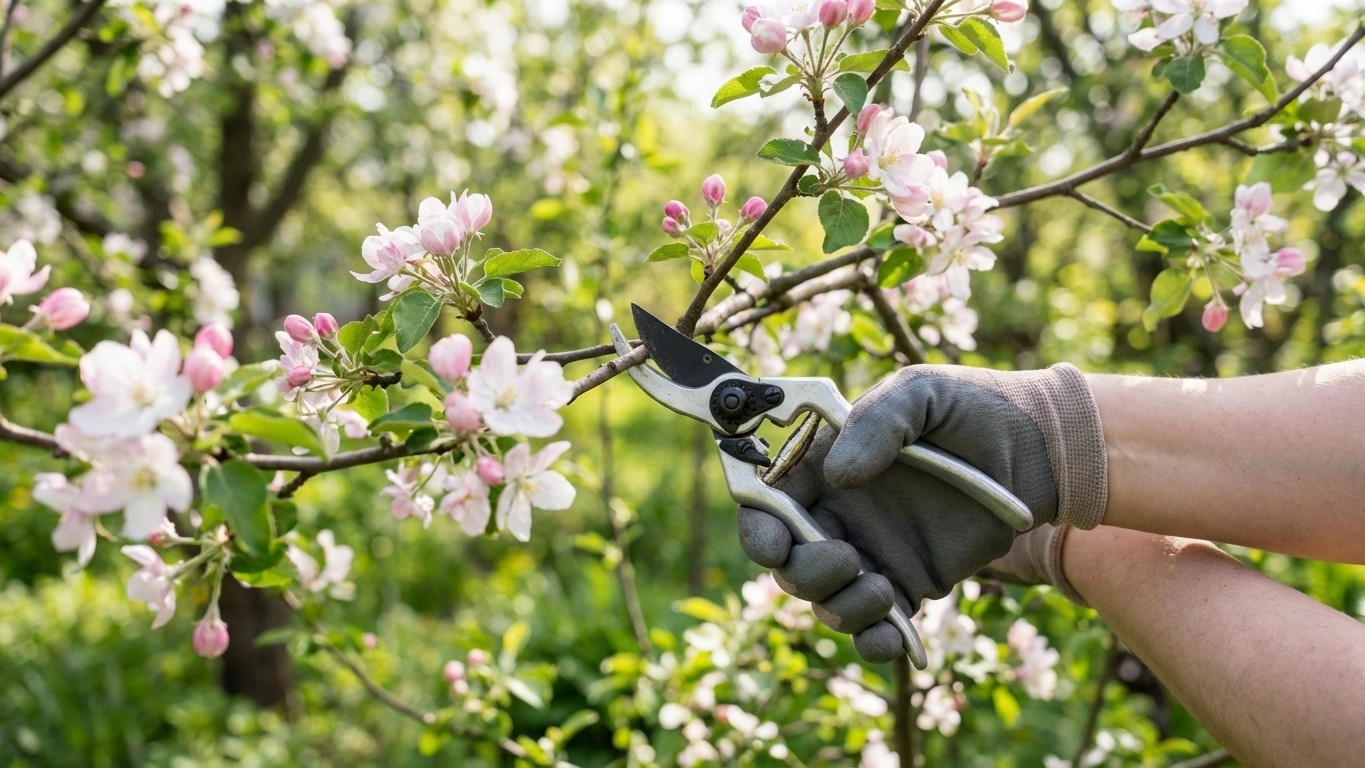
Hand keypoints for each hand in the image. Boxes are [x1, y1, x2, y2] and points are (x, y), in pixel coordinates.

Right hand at [737, 363, 1106, 661]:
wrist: (1039, 451)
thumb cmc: (972, 408)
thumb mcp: (922, 394)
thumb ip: (877, 422)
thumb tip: (839, 475)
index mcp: (824, 465)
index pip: (767, 504)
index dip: (759, 530)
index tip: (775, 545)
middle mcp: (839, 513)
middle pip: (789, 562)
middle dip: (805, 573)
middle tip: (849, 560)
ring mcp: (872, 553)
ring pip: (827, 601)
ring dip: (842, 608)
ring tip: (886, 592)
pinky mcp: (910, 585)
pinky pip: (876, 627)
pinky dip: (874, 642)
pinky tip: (894, 636)